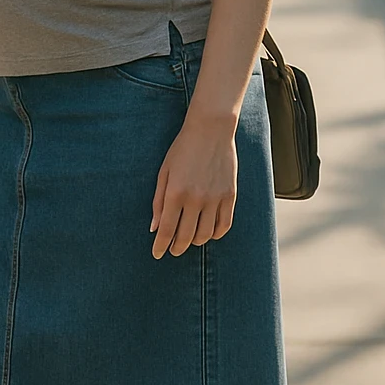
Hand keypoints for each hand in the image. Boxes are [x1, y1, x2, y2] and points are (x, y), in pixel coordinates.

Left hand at [150, 111, 236, 258]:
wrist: (211, 130)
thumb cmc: (183, 149)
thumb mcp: (164, 172)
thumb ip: (159, 202)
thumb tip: (154, 229)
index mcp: (176, 192)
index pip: (167, 230)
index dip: (160, 246)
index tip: (157, 254)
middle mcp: (196, 199)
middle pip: (185, 237)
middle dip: (176, 248)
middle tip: (172, 250)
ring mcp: (215, 198)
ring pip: (205, 235)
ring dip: (194, 242)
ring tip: (189, 239)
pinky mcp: (230, 196)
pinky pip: (224, 225)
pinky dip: (215, 234)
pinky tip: (208, 232)